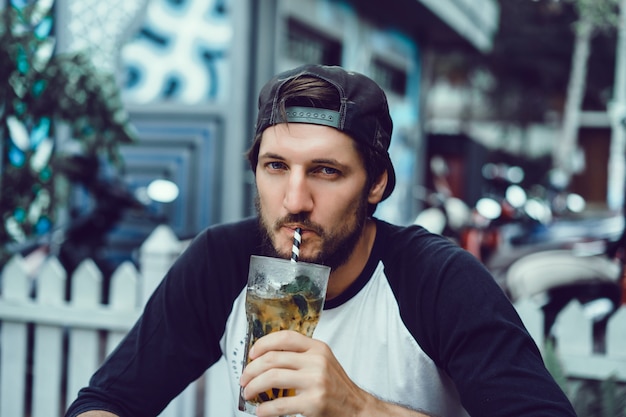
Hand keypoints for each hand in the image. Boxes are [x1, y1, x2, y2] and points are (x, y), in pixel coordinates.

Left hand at [239, 330, 368, 416]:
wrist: (357, 408)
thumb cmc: (336, 387)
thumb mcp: (323, 362)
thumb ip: (301, 356)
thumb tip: (265, 358)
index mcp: (318, 348)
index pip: (285, 337)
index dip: (263, 343)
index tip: (251, 354)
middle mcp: (317, 361)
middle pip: (273, 358)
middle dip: (251, 369)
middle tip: (244, 378)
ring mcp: (315, 381)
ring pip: (272, 378)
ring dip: (254, 386)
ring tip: (249, 393)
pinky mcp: (313, 403)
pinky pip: (280, 404)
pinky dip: (265, 409)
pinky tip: (261, 411)